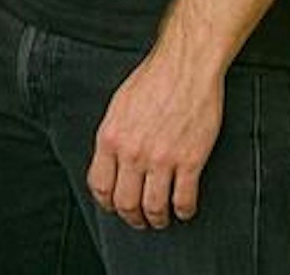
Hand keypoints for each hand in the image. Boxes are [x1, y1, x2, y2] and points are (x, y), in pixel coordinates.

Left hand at [86, 48, 223, 228]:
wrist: (185, 68)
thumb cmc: (152, 81)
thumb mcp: (118, 107)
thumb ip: (113, 136)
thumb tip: (111, 161)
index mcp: (110, 138)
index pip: (99, 185)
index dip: (106, 203)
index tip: (114, 207)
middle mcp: (132, 152)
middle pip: (125, 203)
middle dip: (132, 218)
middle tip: (140, 221)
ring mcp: (161, 158)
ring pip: (154, 207)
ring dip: (158, 219)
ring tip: (162, 219)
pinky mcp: (190, 160)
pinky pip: (184, 199)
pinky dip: (184, 211)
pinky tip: (184, 209)